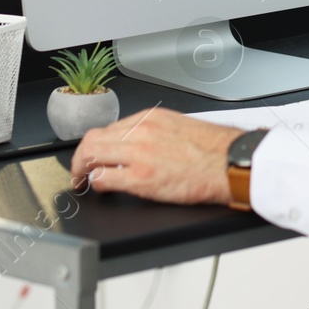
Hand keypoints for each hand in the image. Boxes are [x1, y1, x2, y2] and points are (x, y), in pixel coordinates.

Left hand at [69, 108, 243, 204]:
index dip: (97, 144)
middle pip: (93, 139)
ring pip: (91, 156)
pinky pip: (103, 178)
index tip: (95, 154)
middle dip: (81, 156)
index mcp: (151, 118)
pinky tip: (101, 189)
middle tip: (79, 169)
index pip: (110, 128)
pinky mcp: (140, 178)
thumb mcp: (180, 128)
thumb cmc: (214, 150)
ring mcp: (138, 153)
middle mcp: (141, 131)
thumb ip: (156, 133)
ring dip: (81, 169)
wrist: (230, 163)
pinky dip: (96, 184)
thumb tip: (139, 144)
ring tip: (82, 181)